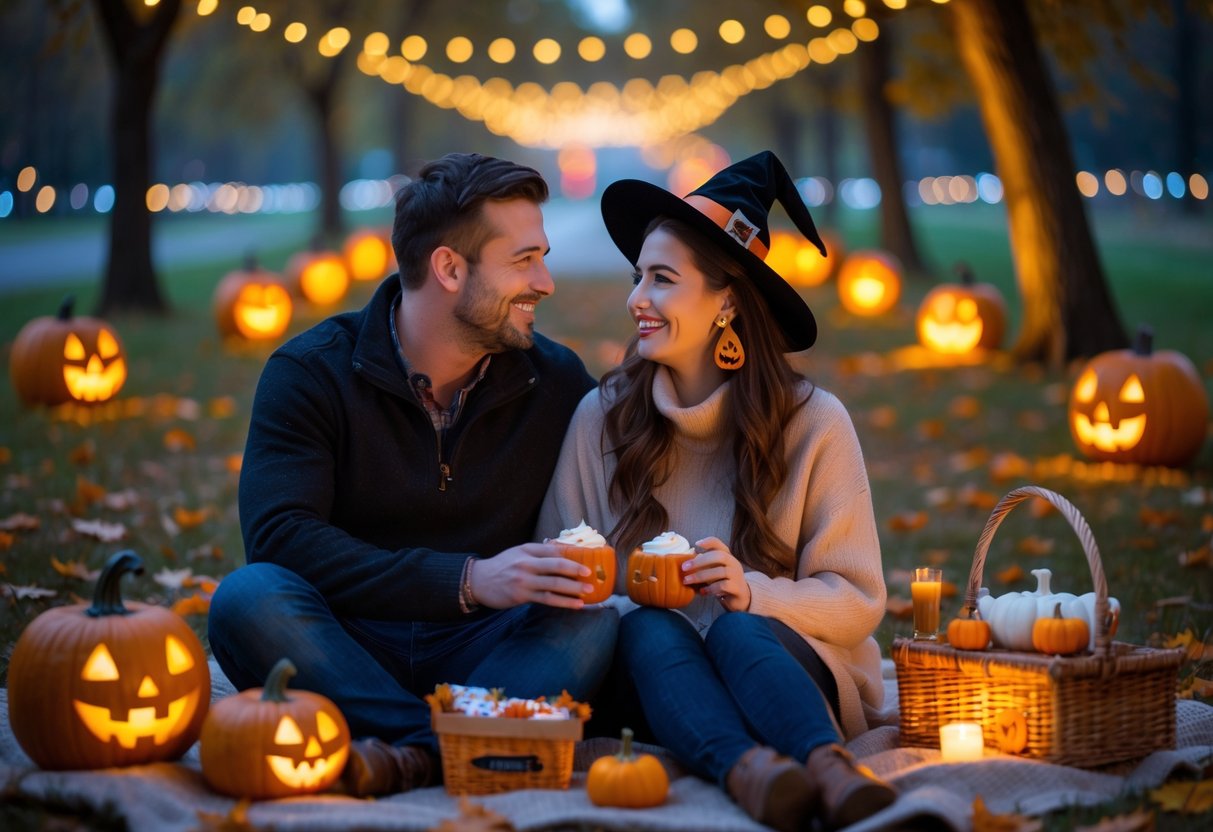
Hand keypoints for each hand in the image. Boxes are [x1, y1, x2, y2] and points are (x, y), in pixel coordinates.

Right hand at [468, 543, 593, 609]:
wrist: (479, 581)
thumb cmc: (502, 566)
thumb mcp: (518, 552)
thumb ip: (539, 550)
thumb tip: (562, 548)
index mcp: (527, 550)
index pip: (554, 550)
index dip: (572, 555)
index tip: (587, 558)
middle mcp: (527, 564)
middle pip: (556, 566)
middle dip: (576, 570)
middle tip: (590, 575)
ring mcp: (524, 581)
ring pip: (554, 584)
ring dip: (574, 589)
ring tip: (589, 591)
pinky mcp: (522, 596)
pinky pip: (547, 599)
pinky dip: (564, 602)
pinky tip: (576, 604)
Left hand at [684, 537, 750, 611]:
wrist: (740, 598)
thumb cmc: (723, 583)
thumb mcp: (714, 572)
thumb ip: (705, 566)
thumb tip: (687, 563)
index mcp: (727, 557)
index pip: (720, 544)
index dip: (708, 542)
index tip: (696, 544)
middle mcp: (734, 563)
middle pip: (719, 556)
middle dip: (700, 561)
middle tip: (684, 567)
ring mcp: (737, 575)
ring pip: (720, 571)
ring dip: (701, 576)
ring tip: (687, 580)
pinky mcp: (737, 588)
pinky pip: (723, 586)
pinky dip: (710, 588)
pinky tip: (703, 592)